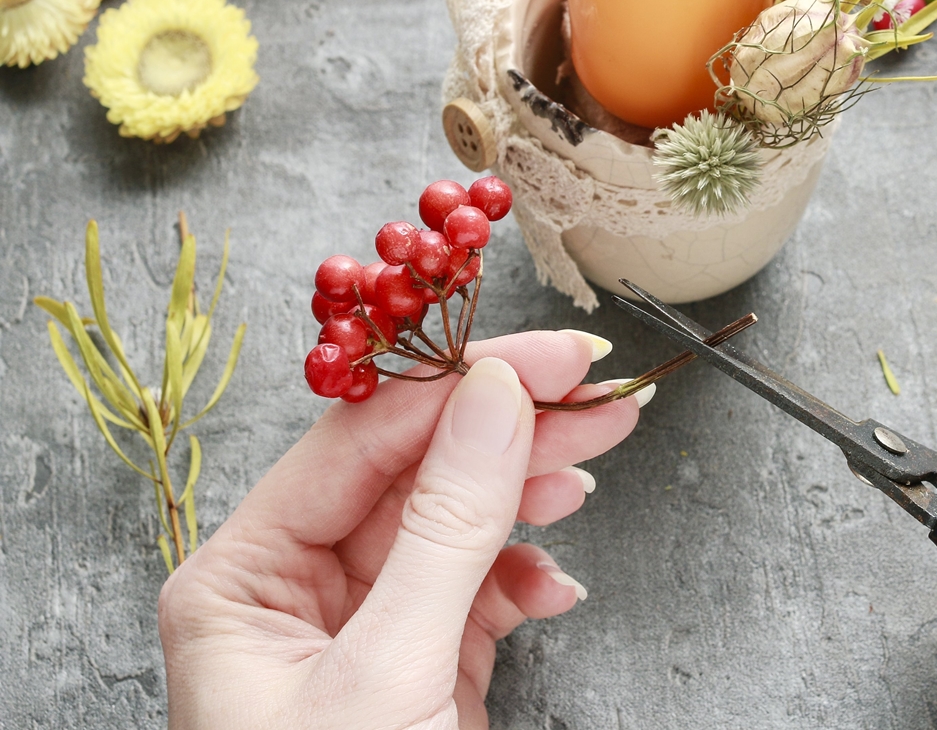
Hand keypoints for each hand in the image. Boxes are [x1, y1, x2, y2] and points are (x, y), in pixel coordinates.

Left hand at [158, 330, 642, 729]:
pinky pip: (477, 587)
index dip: (460, 387)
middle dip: (509, 432)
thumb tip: (494, 398)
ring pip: (455, 520)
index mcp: (243, 579)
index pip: (359, 441)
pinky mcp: (420, 666)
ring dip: (528, 492)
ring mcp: (362, 628)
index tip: (548, 360)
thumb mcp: (390, 672)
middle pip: (415, 470)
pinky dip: (526, 575)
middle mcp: (294, 591)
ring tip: (596, 464)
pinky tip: (557, 581)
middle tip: (598, 395)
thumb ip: (447, 528)